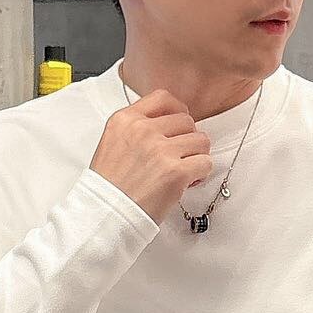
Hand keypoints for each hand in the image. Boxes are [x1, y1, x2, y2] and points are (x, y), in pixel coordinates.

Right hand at [89, 88, 212, 224]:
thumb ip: (137, 129)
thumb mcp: (112, 143)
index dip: (178, 111)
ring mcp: (160, 150)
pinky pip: (205, 163)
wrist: (106, 214)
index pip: (163, 98)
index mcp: (125, 120)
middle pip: (186, 121)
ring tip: (183, 170)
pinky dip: (201, 174)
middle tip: (179, 157)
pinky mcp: (176, 171)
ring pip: (201, 140)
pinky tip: (187, 182)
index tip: (179, 125)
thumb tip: (167, 125)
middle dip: (188, 140)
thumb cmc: (109, 186)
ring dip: (197, 156)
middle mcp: (143, 130)